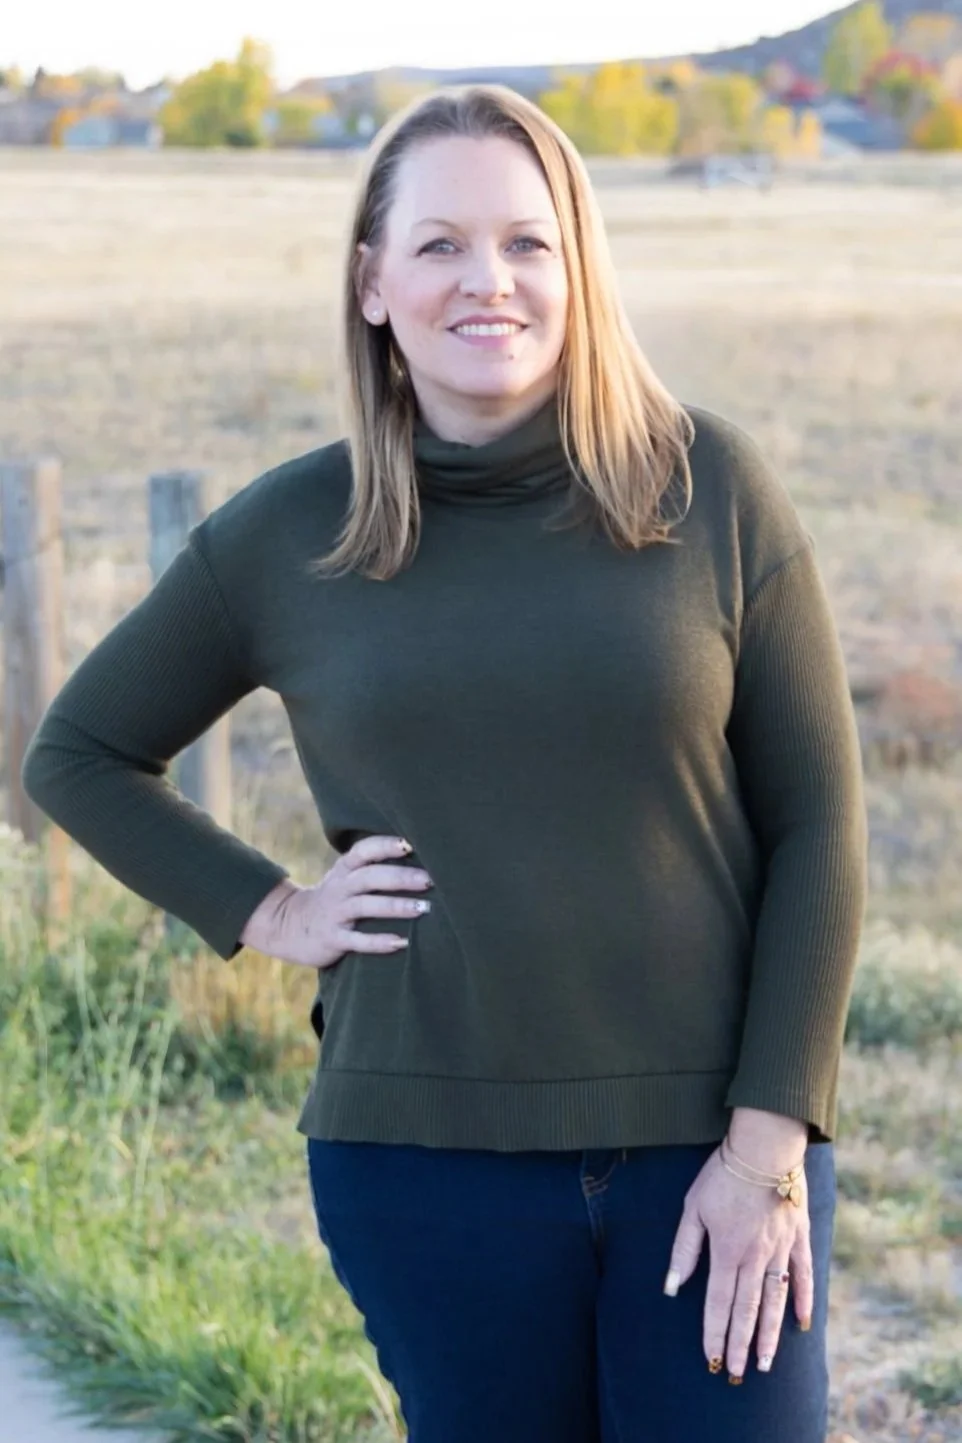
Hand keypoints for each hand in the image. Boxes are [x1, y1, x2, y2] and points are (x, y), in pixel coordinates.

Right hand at [240, 834, 432, 968]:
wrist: (290, 926)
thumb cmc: (336, 897)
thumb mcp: (347, 877)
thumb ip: (375, 867)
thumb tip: (424, 858)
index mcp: (345, 868)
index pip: (364, 850)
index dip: (385, 846)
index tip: (410, 844)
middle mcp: (340, 887)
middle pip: (370, 877)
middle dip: (400, 877)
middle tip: (429, 880)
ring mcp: (335, 913)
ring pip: (366, 906)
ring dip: (395, 906)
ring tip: (423, 909)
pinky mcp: (333, 938)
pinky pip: (357, 940)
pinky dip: (378, 942)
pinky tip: (401, 943)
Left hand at [663, 1143, 813, 1380]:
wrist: (764, 1147)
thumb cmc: (723, 1174)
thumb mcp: (693, 1206)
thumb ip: (685, 1248)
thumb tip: (672, 1285)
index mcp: (726, 1251)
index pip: (717, 1302)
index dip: (714, 1333)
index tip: (712, 1359)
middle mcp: (754, 1257)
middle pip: (746, 1309)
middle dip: (741, 1344)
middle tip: (738, 1373)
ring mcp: (781, 1249)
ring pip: (775, 1300)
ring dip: (770, 1334)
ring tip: (766, 1363)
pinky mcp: (800, 1237)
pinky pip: (804, 1274)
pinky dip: (804, 1299)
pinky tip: (803, 1322)